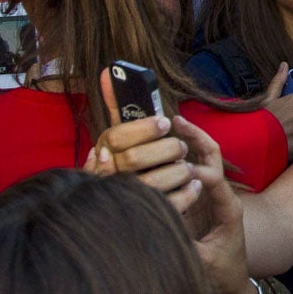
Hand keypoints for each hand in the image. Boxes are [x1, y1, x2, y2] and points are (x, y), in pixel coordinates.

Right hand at [89, 67, 202, 210]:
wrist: (121, 216)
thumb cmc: (125, 168)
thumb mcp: (119, 140)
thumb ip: (118, 108)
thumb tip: (109, 70)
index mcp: (99, 157)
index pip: (114, 137)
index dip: (143, 128)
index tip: (165, 123)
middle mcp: (106, 180)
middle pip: (135, 158)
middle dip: (167, 149)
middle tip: (180, 148)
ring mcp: (124, 204)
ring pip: (154, 183)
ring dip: (179, 172)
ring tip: (187, 168)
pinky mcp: (144, 223)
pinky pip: (170, 206)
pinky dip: (187, 194)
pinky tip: (193, 187)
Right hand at [176, 117, 254, 293]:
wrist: (232, 286)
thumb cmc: (222, 275)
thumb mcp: (205, 263)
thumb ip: (186, 247)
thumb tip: (162, 231)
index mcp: (228, 208)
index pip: (212, 179)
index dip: (193, 171)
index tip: (171, 167)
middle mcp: (221, 196)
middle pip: (212, 157)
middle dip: (195, 137)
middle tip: (174, 120)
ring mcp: (210, 196)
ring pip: (202, 159)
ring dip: (188, 139)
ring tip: (170, 121)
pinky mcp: (199, 199)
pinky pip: (190, 171)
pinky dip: (178, 155)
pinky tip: (160, 145)